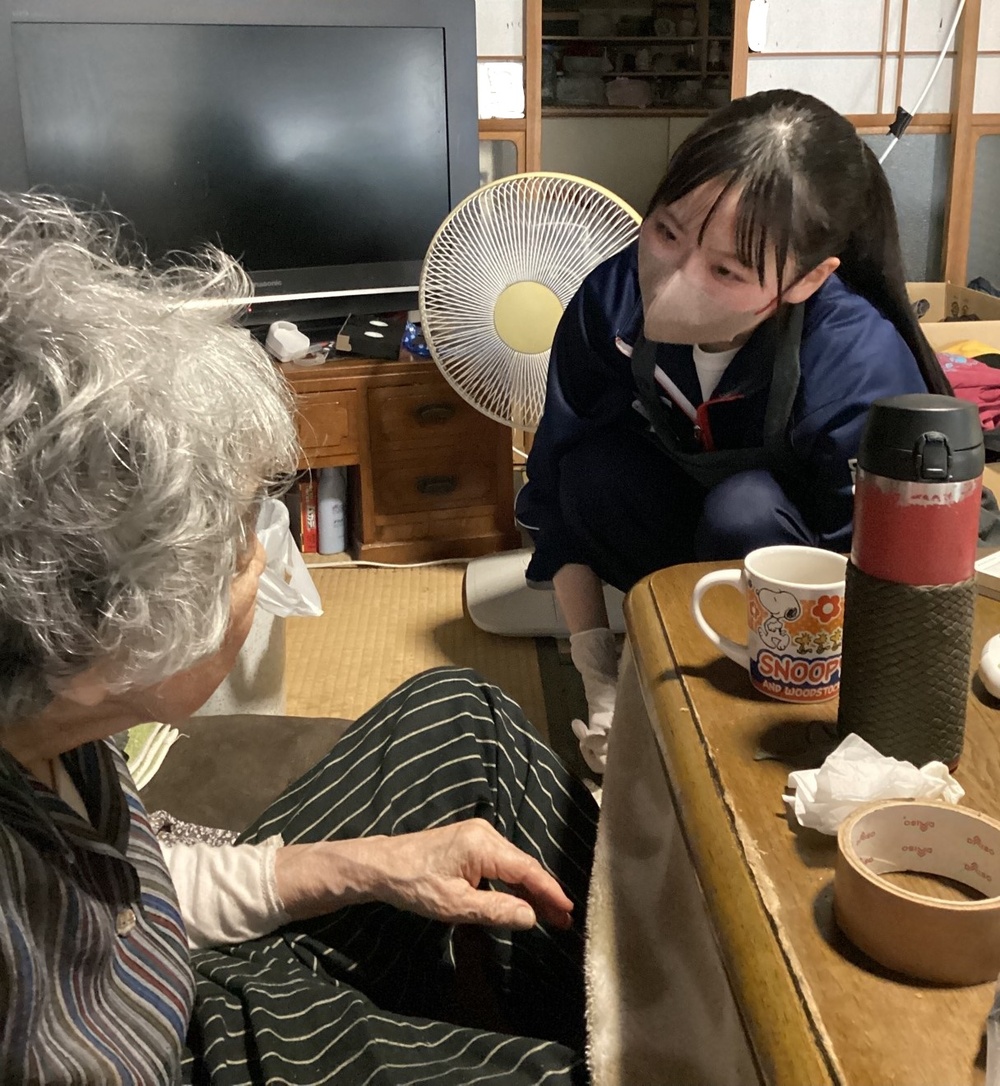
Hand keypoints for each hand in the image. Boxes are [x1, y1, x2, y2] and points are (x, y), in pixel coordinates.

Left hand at [275, 819, 573, 930]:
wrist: (382, 865)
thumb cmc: (414, 885)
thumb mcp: (454, 905)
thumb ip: (495, 910)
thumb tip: (531, 917)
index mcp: (483, 845)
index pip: (527, 870)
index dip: (550, 891)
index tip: (568, 911)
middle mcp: (485, 833)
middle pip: (524, 866)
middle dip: (544, 893)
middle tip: (563, 920)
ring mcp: (478, 835)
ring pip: (513, 865)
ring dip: (530, 889)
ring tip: (549, 914)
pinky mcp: (470, 842)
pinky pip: (501, 863)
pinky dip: (513, 882)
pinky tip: (521, 899)